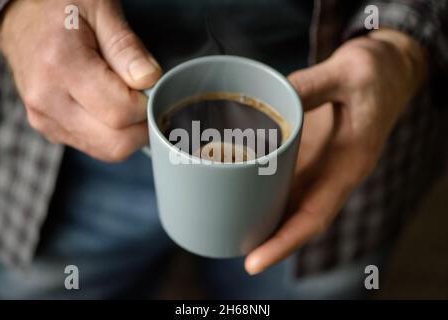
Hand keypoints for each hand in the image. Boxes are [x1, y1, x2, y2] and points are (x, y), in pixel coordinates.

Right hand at [0, 0, 161, 160]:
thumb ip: (127, 47)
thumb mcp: (101, 10)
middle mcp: (47, 99)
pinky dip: (111, 135)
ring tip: (126, 100)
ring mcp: (44, 118)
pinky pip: (93, 147)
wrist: (23, 19)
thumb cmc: (61, 8)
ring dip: (128, 133)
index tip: (151, 88)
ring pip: (105, 151)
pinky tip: (109, 108)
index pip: (120, 113)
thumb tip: (149, 80)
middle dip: (141, 127)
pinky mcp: (48, 128)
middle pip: (115, 143)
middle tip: (146, 99)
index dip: (146, 106)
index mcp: (61, 66)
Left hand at [245, 29, 427, 274]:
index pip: (315, 216)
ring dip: (265, 221)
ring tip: (230, 230)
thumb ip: (313, 85)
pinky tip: (242, 194)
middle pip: (299, 219)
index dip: (285, 242)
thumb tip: (274, 98)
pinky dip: (266, 193)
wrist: (388, 69)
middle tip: (231, 248)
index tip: (255, 262)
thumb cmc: (375, 73)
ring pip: (291, 204)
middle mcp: (333, 174)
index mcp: (348, 164)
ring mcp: (321, 166)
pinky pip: (288, 181)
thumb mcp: (348, 71)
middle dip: (267, 240)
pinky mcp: (312, 154)